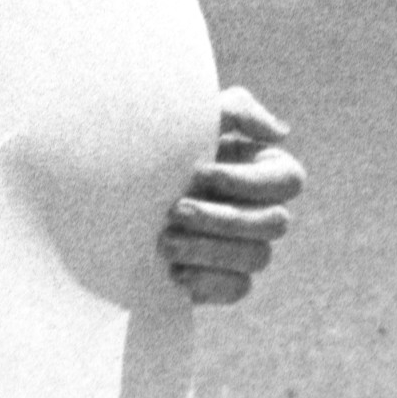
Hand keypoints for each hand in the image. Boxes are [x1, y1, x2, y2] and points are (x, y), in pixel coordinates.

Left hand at [163, 82, 301, 305]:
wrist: (108, 184)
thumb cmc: (156, 142)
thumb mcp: (189, 116)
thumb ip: (235, 110)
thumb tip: (279, 133)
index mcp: (262, 169)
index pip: (288, 180)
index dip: (248, 180)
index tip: (200, 172)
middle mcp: (263, 208)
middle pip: (274, 223)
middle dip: (223, 218)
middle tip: (175, 210)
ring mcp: (248, 246)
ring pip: (257, 257)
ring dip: (209, 249)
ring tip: (164, 242)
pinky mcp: (227, 276)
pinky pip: (237, 287)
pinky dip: (208, 281)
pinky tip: (175, 272)